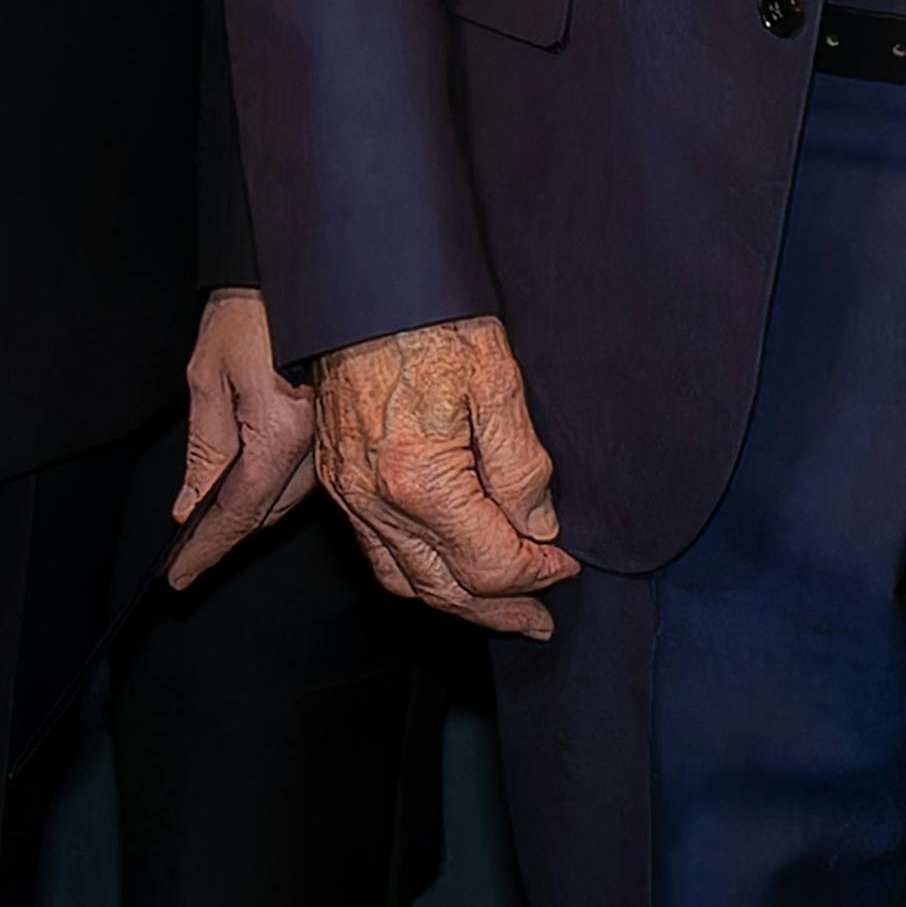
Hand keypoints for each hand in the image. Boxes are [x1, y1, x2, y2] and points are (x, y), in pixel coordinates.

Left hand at [166, 289, 321, 589]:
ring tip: (212, 528)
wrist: (302, 268)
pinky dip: (275, 490)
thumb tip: (192, 505)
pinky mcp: (339, 426)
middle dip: (226, 537)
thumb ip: (204, 448)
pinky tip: (252, 489)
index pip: (238, 511)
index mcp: (282, 430)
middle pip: (267, 514)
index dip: (206, 549)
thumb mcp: (207, 376)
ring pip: (289, 500)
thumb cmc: (251, 310)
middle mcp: (318, 443)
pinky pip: (306, 475)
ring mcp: (335, 437)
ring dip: (252, 515)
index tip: (180, 576)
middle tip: (188, 557)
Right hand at [315, 316, 577, 636]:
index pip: (489, 563)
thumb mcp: (499, 381)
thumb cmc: (430, 320)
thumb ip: (522, 467)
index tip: (566, 562)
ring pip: (406, 581)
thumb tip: (538, 527)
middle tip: (540, 621)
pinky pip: (376, 553)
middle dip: (501, 610)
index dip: (537, 572)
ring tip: (499, 611)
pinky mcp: (339, 481)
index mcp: (421, 480)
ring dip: (458, 604)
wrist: (363, 286)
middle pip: (446, 588)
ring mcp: (351, 495)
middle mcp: (377, 500)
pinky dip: (415, 577)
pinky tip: (444, 574)